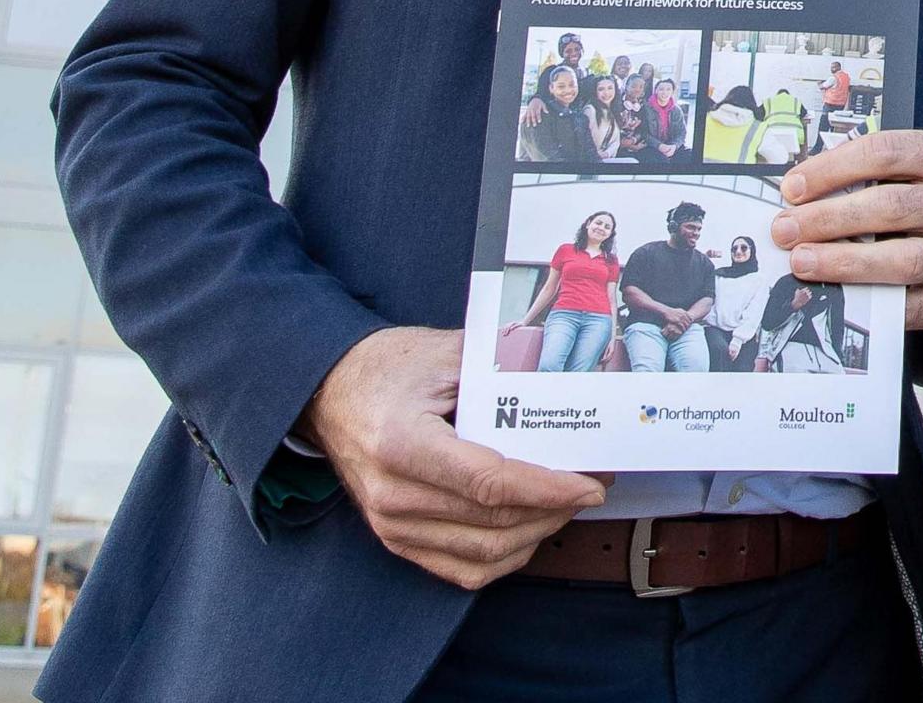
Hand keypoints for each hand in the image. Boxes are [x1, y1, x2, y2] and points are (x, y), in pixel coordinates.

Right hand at [298, 327, 602, 587]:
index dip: (546, 488)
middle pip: (492, 522)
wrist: (329, 392)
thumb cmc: (385, 368)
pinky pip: (461, 569)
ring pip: (483, 553)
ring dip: (537, 533)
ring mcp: (391, 524)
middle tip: (592, 485)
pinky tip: (532, 530)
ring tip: (568, 504)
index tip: (588, 483)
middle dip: (555, 509)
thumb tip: (565, 380)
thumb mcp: (442, 353)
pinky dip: (506, 557)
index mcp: (402, 443)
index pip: (488, 482)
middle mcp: (392, 493)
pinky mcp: (395, 540)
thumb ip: (501, 367)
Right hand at [661, 310, 694, 337]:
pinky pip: (682, 325)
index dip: (691, 321)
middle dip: (689, 325)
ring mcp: (680, 318)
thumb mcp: (679, 310)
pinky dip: (683, 328)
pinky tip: (683, 331)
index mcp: (684, 312)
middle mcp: (683, 315)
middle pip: (688, 321)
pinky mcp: (677, 321)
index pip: (690, 317)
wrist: (667, 311)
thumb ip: (683, 312)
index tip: (691, 324)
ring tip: (687, 330)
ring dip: (687, 328)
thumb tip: (687, 313)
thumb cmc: (672, 311)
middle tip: (689, 328)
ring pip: (686, 324)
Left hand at [771, 130, 922, 333]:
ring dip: (842, 260)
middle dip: (828, 217)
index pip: (889, 152)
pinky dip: (866, 299)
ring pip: (902, 257)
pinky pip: (907, 304)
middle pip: (891, 205)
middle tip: (786, 229)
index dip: (834, 168)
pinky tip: (834, 294)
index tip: (793, 187)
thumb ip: (877, 178)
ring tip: (801, 260)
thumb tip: (802, 193)